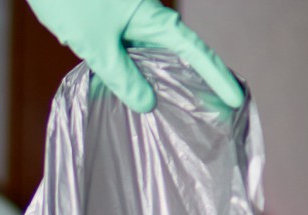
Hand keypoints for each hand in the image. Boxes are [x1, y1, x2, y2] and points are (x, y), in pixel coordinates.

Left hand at [24, 0, 242, 112]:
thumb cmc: (71, 0)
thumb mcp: (96, 44)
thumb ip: (120, 74)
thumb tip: (147, 103)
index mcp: (153, 18)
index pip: (194, 52)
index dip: (216, 76)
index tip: (235, 98)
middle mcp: (148, 17)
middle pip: (181, 52)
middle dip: (198, 80)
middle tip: (214, 111)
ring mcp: (131, 18)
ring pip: (157, 53)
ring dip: (167, 78)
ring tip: (183, 110)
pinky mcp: (113, 22)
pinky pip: (135, 51)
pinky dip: (141, 71)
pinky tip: (139, 91)